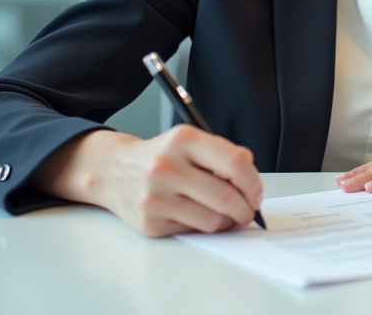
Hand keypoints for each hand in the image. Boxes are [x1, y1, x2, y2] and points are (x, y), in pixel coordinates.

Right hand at [33, 125, 263, 237]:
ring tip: (224, 215)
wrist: (114, 170)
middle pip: (226, 196)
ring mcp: (155, 196)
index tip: (256, 193)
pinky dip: (203, 228)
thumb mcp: (190, 142)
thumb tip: (252, 185)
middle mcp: (166, 166)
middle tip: (247, 211)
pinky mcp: (150, 222)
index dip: (253, 183)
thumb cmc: (161, 157)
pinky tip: (197, 216)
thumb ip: (223, 156)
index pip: (234, 163)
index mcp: (183, 139)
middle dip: (245, 209)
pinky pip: (193, 231)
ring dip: (226, 222)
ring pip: (212, 220)